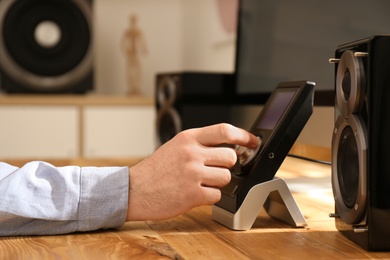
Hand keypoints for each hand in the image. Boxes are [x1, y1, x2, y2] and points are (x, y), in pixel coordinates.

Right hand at [126, 123, 258, 220]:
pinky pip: (216, 195)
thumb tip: (228, 147)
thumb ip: (200, 144)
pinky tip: (194, 194)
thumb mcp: (176, 146)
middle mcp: (192, 153)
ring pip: (226, 177)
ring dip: (217, 182)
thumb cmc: (155, 170)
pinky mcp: (193, 194)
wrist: (134, 190)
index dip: (244, 136)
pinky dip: (209, 196)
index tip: (253, 142)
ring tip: (199, 183)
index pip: (225, 131)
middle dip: (226, 166)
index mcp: (188, 138)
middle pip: (231, 157)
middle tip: (213, 170)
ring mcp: (193, 173)